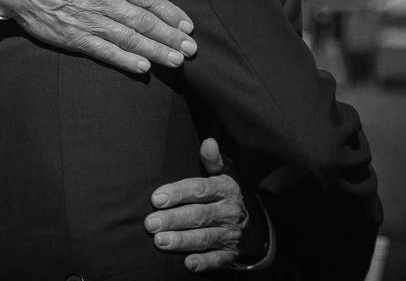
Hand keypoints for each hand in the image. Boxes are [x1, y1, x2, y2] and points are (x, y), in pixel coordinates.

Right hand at [0, 0, 195, 73]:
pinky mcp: (74, 37)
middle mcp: (102, 1)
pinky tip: (143, 68)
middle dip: (170, 35)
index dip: (169, 11)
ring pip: (128, 39)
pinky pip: (104, 51)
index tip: (188, 23)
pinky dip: (124, 60)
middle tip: (192, 48)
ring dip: (155, 50)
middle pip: (142, 21)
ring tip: (177, 60)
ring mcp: (88, 21)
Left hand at [145, 138, 249, 272]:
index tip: (156, 198)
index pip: (200, 190)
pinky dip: (204, 262)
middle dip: (174, 219)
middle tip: (150, 223)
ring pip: (205, 238)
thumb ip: (213, 160)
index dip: (178, 193)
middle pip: (199, 215)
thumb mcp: (225, 174)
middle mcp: (229, 212)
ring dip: (182, 240)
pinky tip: (188, 263)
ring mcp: (231, 234)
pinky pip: (218, 260)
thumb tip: (208, 142)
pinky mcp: (231, 254)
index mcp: (225, 189)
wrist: (254, 223)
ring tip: (160, 241)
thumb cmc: (227, 194)